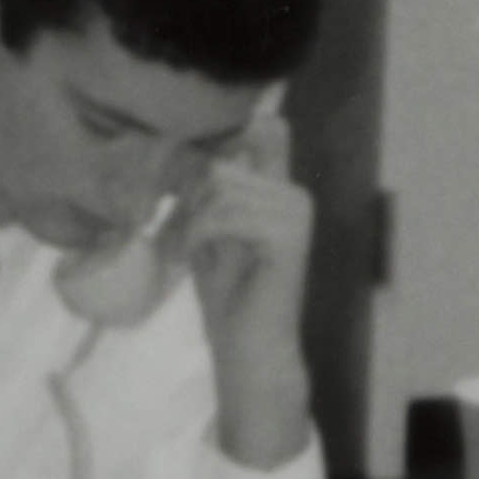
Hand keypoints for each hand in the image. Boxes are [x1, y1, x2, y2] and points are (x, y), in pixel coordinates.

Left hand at [179, 112, 318, 462]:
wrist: (249, 345)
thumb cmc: (230, 293)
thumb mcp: (215, 227)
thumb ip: (219, 186)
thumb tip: (210, 139)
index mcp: (284, 189)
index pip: (262, 133)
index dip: (224, 144)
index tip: (199, 179)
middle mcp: (297, 195)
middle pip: (224, 168)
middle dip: (193, 201)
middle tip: (181, 236)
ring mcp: (297, 213)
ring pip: (223, 190)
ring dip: (193, 222)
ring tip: (187, 250)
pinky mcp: (289, 235)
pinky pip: (227, 214)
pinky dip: (201, 234)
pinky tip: (195, 256)